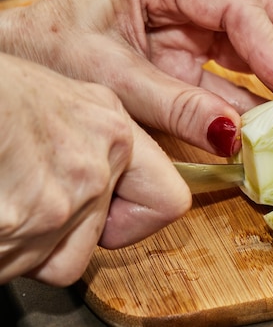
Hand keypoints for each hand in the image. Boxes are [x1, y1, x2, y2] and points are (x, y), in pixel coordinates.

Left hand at [0, 0, 272, 156]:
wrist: (26, 64)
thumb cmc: (51, 55)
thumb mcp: (110, 80)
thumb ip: (174, 106)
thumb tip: (233, 135)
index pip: (235, 3)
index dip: (272, 47)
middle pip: (264, 9)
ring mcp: (194, 19)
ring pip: (261, 37)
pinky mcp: (195, 50)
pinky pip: (239, 71)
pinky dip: (262, 96)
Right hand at [0, 53, 190, 285]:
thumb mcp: (57, 95)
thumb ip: (91, 138)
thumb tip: (103, 175)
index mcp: (111, 128)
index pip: (168, 202)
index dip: (136, 216)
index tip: (118, 214)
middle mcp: (98, 165)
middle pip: (107, 237)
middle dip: (73, 233)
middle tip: (39, 205)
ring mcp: (65, 199)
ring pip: (65, 260)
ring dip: (35, 245)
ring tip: (9, 202)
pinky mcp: (29, 225)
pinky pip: (23, 266)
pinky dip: (6, 252)